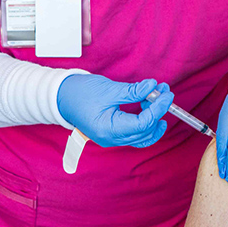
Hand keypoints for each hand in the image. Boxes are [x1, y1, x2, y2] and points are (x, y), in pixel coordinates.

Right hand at [57, 75, 173, 147]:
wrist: (61, 97)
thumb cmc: (80, 93)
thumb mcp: (109, 89)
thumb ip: (133, 91)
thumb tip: (153, 87)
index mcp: (109, 129)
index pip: (142, 123)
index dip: (158, 108)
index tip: (166, 93)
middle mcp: (111, 139)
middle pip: (145, 131)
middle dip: (158, 111)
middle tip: (164, 92)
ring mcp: (112, 138)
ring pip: (142, 136)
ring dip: (154, 117)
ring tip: (158, 97)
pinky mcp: (113, 134)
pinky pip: (135, 134)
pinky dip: (145, 122)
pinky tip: (150, 108)